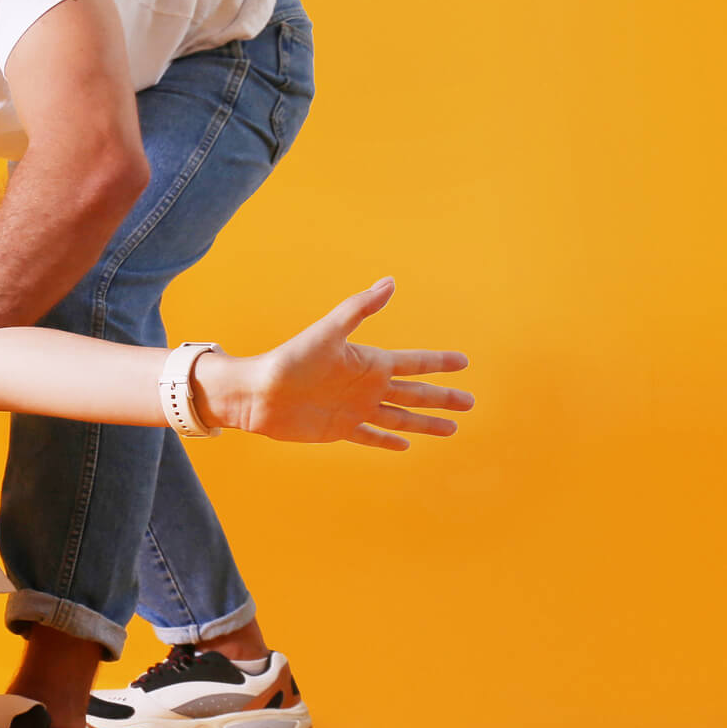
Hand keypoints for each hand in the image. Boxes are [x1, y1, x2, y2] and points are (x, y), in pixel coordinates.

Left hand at [208, 278, 471, 448]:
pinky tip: (406, 445)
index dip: (439, 363)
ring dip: (426, 423)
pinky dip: (389, 441)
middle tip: (471, 402)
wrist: (257, 393)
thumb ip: (359, 308)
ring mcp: (355, 410)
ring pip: (402, 418)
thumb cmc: (291, 359)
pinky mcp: (340, 430)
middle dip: (443, 398)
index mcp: (369, 363)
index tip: (464, 361)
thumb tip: (390, 281)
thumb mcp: (328, 331)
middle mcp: (367, 387)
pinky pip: (372, 437)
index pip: (415, 364)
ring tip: (452, 429)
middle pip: (416, 394)